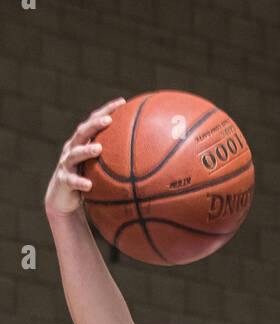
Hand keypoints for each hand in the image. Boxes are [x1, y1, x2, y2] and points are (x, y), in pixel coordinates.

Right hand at [45, 99, 125, 217]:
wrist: (64, 199)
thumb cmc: (89, 180)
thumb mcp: (101, 167)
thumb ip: (118, 160)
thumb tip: (150, 159)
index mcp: (83, 142)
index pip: (94, 121)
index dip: (106, 110)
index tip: (122, 102)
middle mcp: (72, 148)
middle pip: (82, 132)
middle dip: (95, 124)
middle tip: (109, 120)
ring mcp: (66, 164)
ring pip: (75, 154)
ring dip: (87, 150)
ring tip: (98, 148)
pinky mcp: (64, 180)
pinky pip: (72, 181)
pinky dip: (80, 182)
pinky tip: (89, 185)